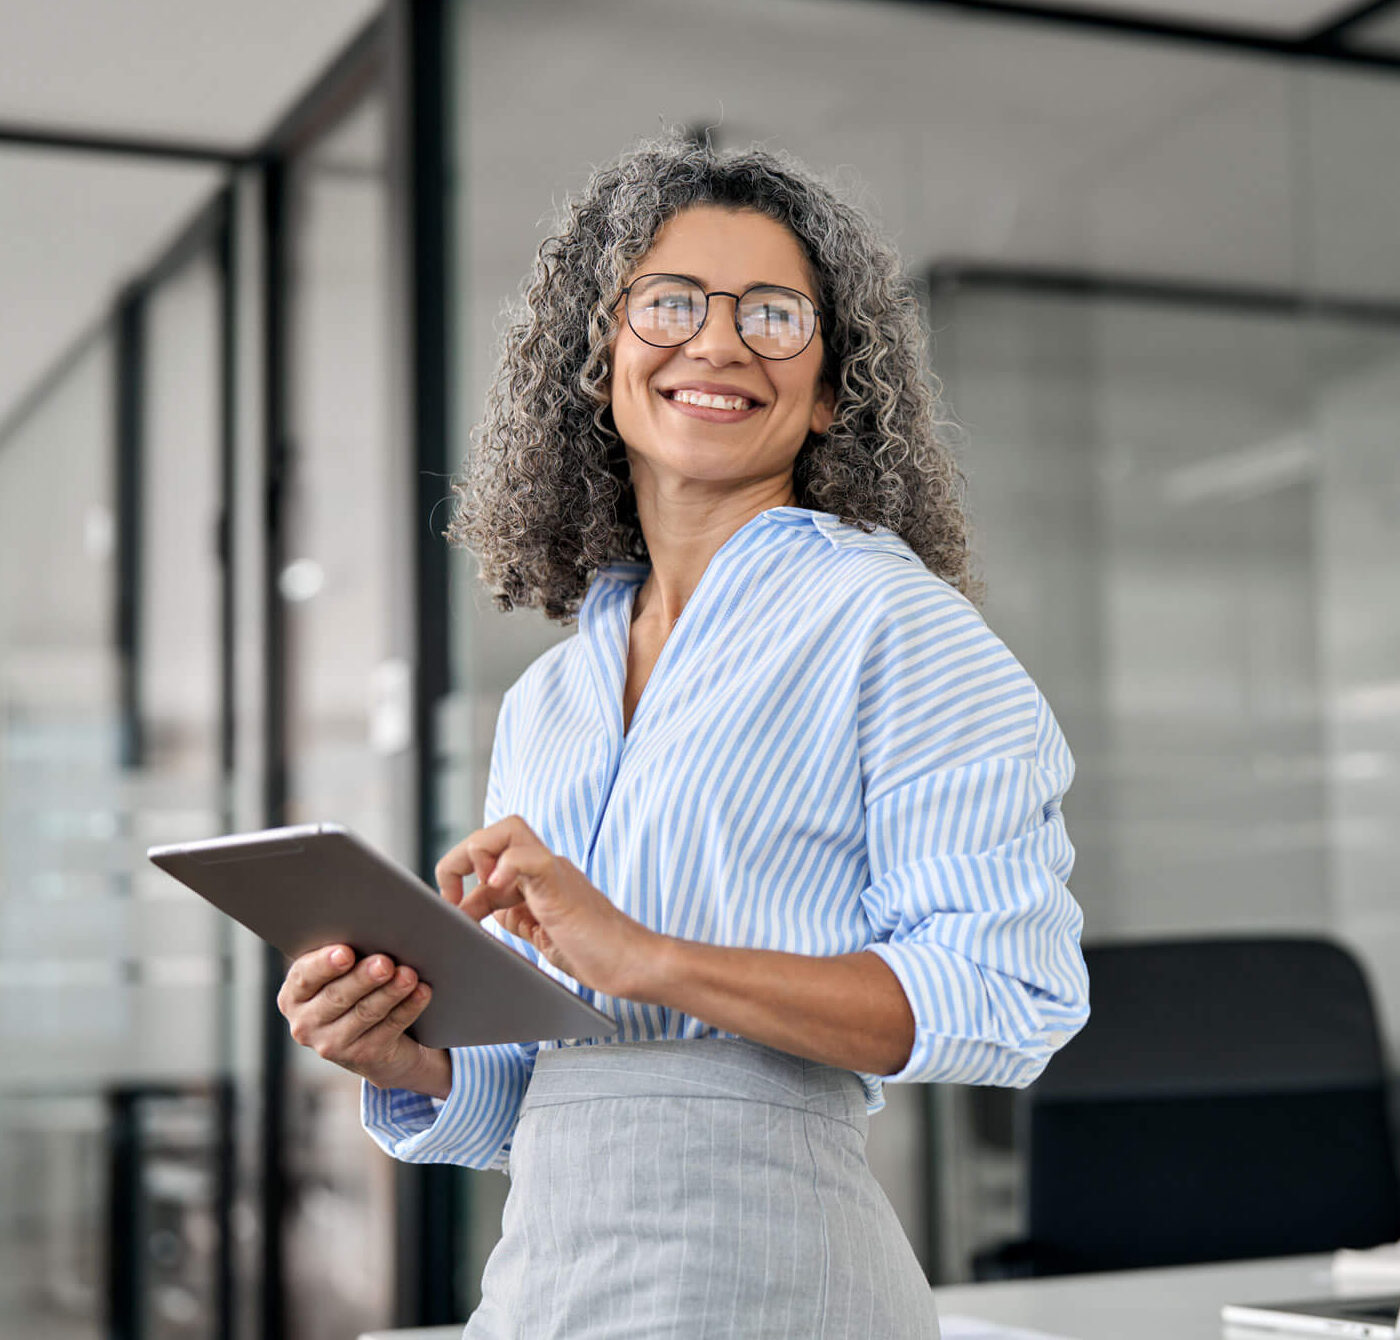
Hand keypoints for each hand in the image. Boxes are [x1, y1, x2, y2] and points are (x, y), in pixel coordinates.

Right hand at [276, 943, 450, 1096]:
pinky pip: (389, 1028)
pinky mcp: (363, 1057)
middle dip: (363, 977)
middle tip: (385, 962)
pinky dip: (408, 1008)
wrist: (374, 1042)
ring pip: (365, 1013)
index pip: (305, 976)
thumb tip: (373, 925)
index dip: (325, 964)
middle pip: (337, 996)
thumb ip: (345, 952)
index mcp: (294, 995)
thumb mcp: (341, 973)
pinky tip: (421, 992)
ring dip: (390, 992)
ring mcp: (332, 1045)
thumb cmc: (355, 988)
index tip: (345, 952)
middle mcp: (306, 1023)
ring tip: (409, 974)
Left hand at [435, 815, 660, 998]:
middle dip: (459, 858)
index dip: (459, 879)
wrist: (631, 963)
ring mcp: (553, 871)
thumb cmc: (593, 952)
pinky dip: (506, 865)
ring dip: (477, 854)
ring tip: (474, 893)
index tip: (452, 912)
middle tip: (451, 899)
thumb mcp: (538, 932)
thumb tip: (474, 911)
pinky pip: (528, 855)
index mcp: (535, 878)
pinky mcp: (559, 884)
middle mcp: (543, 867)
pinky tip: (496, 887)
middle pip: (494, 831)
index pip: (487, 857)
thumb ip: (512, 916)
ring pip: (508, 829)